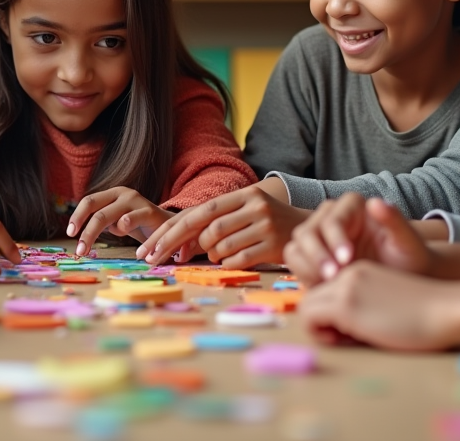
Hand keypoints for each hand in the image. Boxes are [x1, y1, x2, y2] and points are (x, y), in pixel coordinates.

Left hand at [66, 187, 182, 256]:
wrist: (170, 225)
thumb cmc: (139, 224)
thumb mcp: (117, 222)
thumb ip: (103, 223)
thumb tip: (81, 236)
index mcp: (113, 194)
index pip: (89, 201)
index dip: (77, 216)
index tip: (69, 233)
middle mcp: (123, 194)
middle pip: (96, 210)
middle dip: (84, 231)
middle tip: (78, 250)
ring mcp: (136, 201)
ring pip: (108, 216)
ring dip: (94, 235)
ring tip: (88, 251)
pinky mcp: (149, 211)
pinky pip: (130, 221)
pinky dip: (123, 234)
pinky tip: (119, 247)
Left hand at [136, 183, 310, 266]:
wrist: (311, 229)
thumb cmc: (269, 222)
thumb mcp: (245, 212)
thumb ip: (216, 221)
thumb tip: (179, 244)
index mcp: (243, 195)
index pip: (200, 212)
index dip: (171, 231)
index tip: (149, 248)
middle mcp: (254, 207)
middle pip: (207, 229)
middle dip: (179, 245)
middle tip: (159, 260)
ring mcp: (265, 225)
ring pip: (221, 246)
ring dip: (211, 255)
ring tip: (217, 254)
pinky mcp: (273, 245)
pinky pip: (237, 260)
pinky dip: (228, 263)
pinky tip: (231, 260)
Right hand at [284, 193, 432, 286]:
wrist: (405, 276)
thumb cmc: (410, 257)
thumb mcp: (407, 240)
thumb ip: (394, 220)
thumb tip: (374, 202)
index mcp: (351, 205)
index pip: (331, 220)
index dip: (334, 240)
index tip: (347, 260)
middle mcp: (330, 215)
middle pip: (306, 232)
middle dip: (317, 256)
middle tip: (333, 277)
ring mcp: (318, 235)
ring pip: (296, 247)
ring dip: (307, 267)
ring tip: (328, 285)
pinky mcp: (312, 255)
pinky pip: (295, 263)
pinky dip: (304, 276)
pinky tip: (325, 289)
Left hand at [300, 261, 459, 352]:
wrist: (449, 309)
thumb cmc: (428, 315)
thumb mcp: (387, 302)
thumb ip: (363, 305)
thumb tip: (339, 329)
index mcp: (359, 271)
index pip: (326, 292)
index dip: (332, 315)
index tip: (352, 331)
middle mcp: (348, 274)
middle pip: (312, 298)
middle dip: (322, 321)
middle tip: (347, 338)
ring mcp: (345, 287)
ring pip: (306, 307)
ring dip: (320, 328)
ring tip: (348, 339)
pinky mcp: (345, 305)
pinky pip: (309, 318)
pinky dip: (320, 333)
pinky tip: (346, 340)